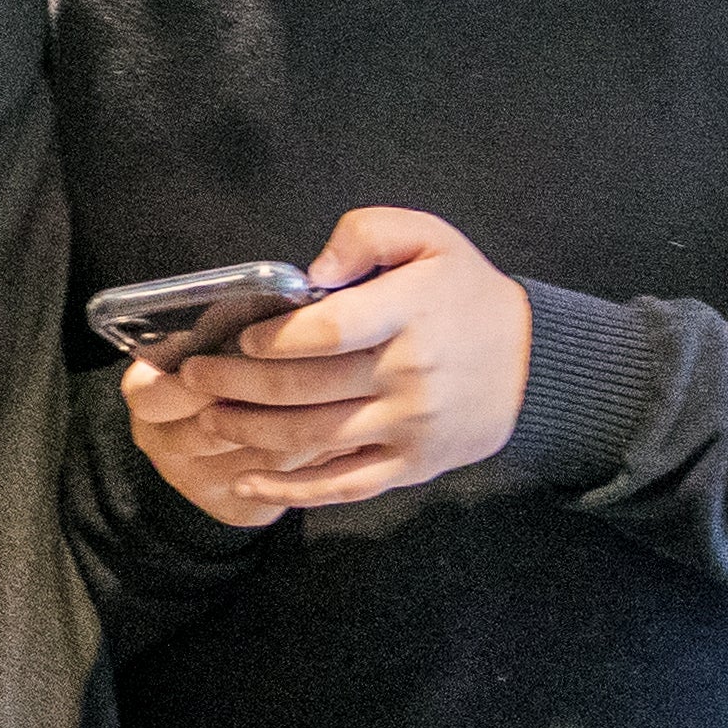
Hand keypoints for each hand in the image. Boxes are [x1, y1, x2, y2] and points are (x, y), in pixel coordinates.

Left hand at [121, 207, 531, 526]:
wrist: (533, 364)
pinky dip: (290, 493)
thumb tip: (312, 271)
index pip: (327, 332)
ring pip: (313, 439)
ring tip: (206, 419)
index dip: (274, 338)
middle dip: (236, 385)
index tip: (241, 338)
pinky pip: (344, 486)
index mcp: (409, 313)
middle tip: (194, 377)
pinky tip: (246, 484)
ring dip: (249, 433)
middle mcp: (407, 375)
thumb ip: (366, 234)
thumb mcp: (430, 237)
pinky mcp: (411, 465)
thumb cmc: (465, 293)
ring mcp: (408, 427)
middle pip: (305, 389)